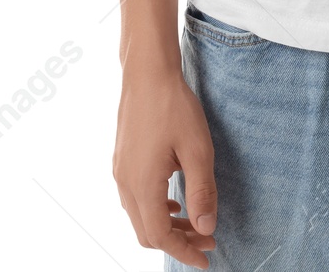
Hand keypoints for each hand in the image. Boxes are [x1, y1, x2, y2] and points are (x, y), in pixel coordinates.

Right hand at [113, 68, 216, 268]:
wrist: (147, 76)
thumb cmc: (175, 109)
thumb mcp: (198, 150)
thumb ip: (201, 191)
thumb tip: (206, 227)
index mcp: (142, 185)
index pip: (159, 236)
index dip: (183, 252)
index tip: (206, 259)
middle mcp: (125, 184)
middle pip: (147, 232)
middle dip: (178, 242)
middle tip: (208, 241)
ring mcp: (120, 174)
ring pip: (140, 217)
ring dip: (168, 227)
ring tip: (197, 225)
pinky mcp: (122, 163)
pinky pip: (136, 200)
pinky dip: (157, 210)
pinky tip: (176, 203)